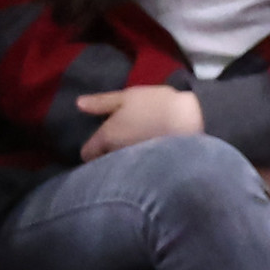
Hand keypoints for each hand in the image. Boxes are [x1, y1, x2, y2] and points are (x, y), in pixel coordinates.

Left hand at [77, 86, 203, 161]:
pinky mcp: (149, 171)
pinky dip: (136, 167)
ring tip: (131, 149)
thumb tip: (78, 104)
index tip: (98, 141)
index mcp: (107, 137)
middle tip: (115, 144)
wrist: (191, 121)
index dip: (90, 148)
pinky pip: (135, 172)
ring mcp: (133, 166)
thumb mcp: (126, 97)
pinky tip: (145, 158)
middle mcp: (116, 156)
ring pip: (119, 168)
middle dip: (105, 156)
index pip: (86, 154)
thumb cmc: (155, 105)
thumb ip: (101, 103)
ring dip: (121, 161)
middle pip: (102, 163)